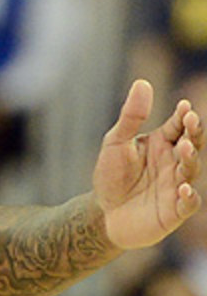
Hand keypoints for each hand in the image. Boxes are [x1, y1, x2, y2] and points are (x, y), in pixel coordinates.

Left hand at [94, 79, 202, 247]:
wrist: (102, 213)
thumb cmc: (111, 175)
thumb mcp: (116, 142)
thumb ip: (131, 117)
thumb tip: (143, 82)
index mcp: (163, 144)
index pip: (180, 126)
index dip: (185, 117)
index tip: (185, 108)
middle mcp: (174, 163)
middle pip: (192, 145)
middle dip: (194, 133)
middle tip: (191, 123)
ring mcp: (176, 186)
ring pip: (191, 170)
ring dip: (190, 159)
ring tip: (184, 147)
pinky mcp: (173, 211)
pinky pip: (188, 204)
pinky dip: (189, 197)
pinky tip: (183, 188)